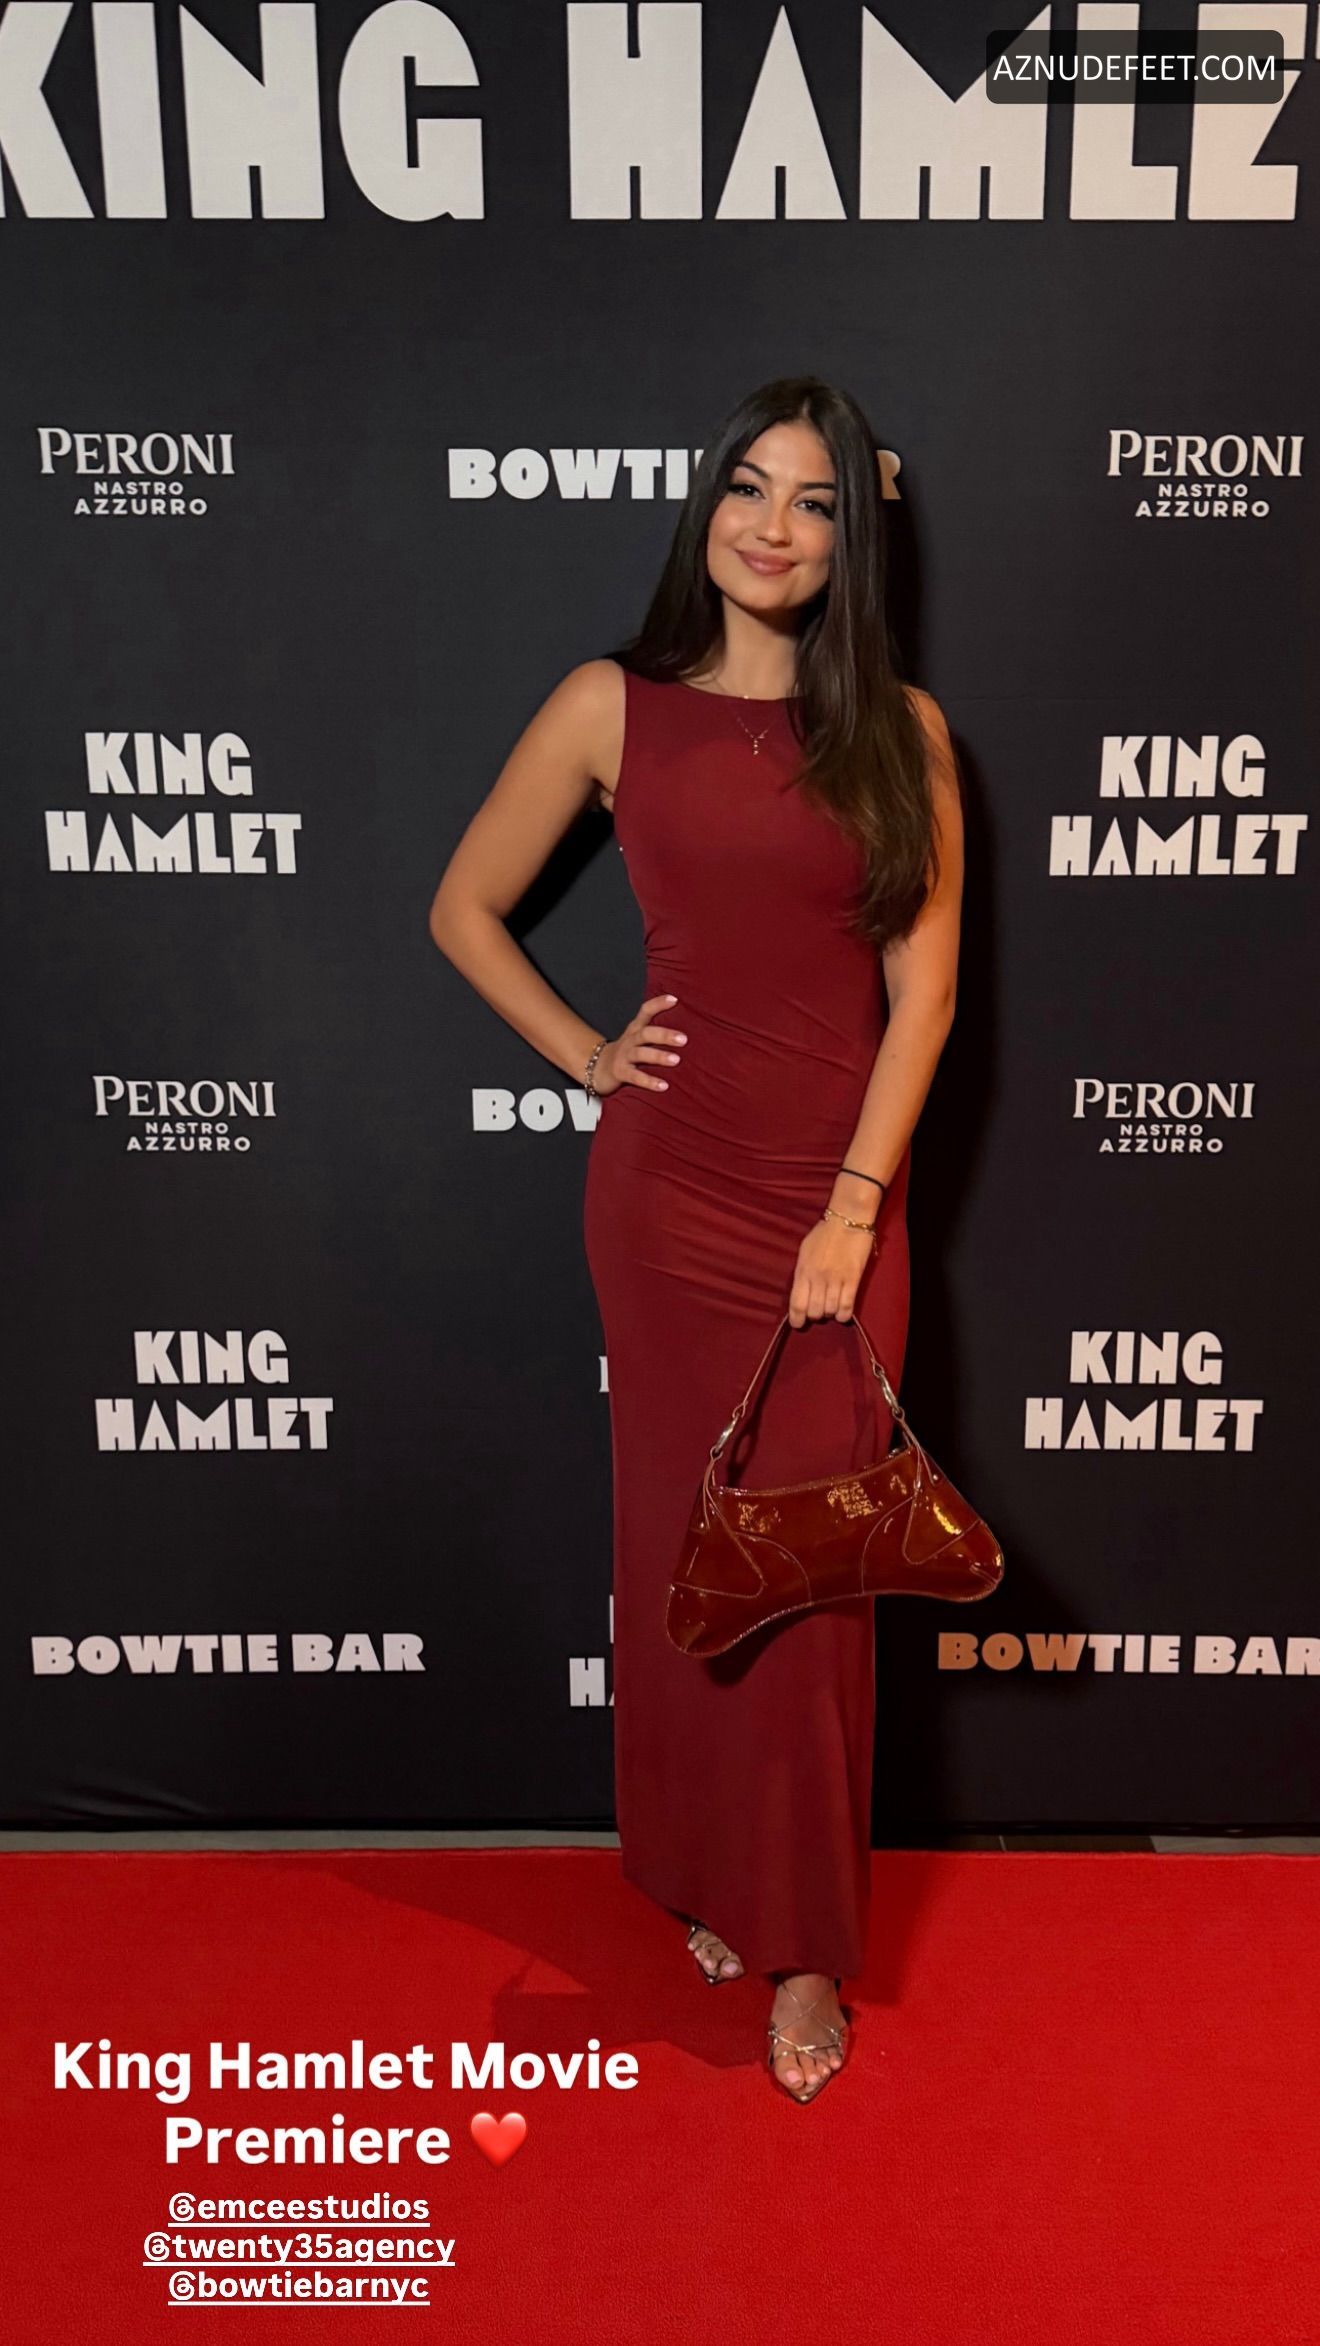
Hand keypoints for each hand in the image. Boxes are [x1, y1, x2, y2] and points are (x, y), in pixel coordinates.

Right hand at [590, 993, 685, 1097]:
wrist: (597, 1067)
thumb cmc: (625, 1052)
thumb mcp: (637, 1038)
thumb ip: (656, 1032)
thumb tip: (685, 1031)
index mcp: (635, 1029)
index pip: (645, 1011)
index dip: (658, 1004)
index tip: (674, 1000)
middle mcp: (630, 1040)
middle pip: (646, 1033)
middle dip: (665, 1035)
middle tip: (683, 1039)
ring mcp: (624, 1056)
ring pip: (641, 1054)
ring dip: (659, 1056)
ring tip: (676, 1060)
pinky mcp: (620, 1072)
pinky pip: (635, 1076)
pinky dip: (649, 1081)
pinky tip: (663, 1086)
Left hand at [788, 1213, 874, 1328]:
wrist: (847, 1219)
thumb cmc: (824, 1233)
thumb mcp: (804, 1251)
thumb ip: (802, 1271)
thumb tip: (801, 1290)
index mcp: (803, 1270)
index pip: (797, 1303)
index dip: (797, 1319)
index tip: (798, 1324)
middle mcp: (817, 1278)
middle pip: (814, 1312)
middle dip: (815, 1316)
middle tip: (818, 1311)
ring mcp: (836, 1280)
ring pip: (830, 1311)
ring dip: (830, 1313)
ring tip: (832, 1306)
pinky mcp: (853, 1279)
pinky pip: (847, 1306)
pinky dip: (843, 1314)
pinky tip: (842, 1312)